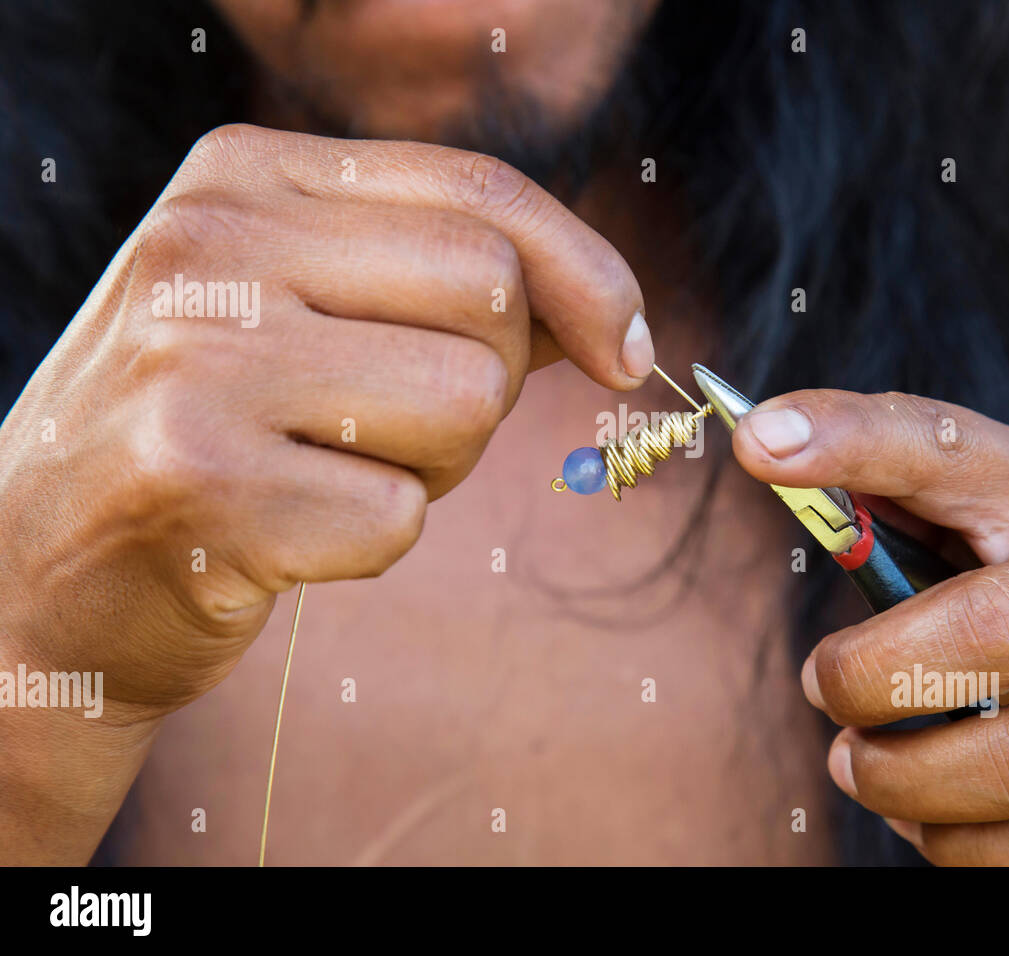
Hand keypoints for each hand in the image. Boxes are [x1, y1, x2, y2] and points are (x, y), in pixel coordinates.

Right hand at [0, 124, 649, 716]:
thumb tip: (605, 310)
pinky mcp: (196, 481)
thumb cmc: (207, 430)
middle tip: (394, 429)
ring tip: (328, 473)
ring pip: (466, 403)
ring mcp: (194, 358)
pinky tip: (285, 533)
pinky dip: (372, 541)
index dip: (587, 272)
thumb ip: (441, 285)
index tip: (624, 348)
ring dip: (434, 467)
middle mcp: (211, 244)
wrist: (39, 568)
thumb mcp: (305, 310)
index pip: (480, 191)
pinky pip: (399, 516)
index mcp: (244, 175)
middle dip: (486, 382)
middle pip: (490, 292)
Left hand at [732, 389, 1008, 864]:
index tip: (759, 441)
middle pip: (983, 631)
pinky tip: (946, 824)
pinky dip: (968, 848)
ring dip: (907, 782)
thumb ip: (902, 517)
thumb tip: (775, 459)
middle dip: (868, 680)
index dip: (852, 436)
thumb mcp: (994, 548)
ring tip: (869, 770)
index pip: (950, 446)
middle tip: (823, 695)